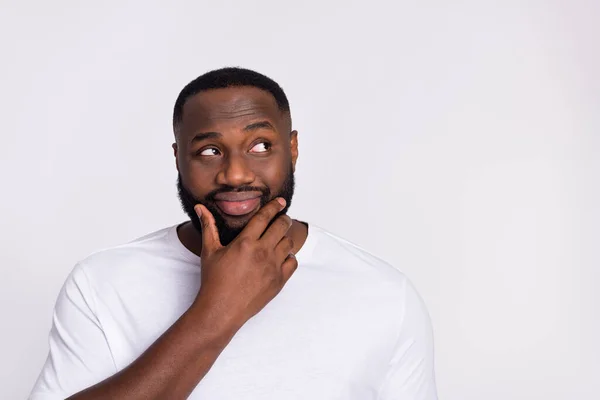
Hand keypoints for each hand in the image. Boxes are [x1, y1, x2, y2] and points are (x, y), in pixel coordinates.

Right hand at [191, 198, 297, 328]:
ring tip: (279, 238)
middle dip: (283, 219)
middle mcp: (262, 252)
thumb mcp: (209, 251)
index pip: (264, 217)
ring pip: (288, 243)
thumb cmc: (213, 280)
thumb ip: (208, 226)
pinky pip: (293, 262)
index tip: (281, 201)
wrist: (221, 310)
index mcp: (245, 242)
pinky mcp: (279, 281)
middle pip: (281, 226)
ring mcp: (273, 267)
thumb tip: (201, 207)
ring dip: (285, 238)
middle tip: (282, 218)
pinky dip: (289, 257)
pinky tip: (281, 257)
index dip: (274, 206)